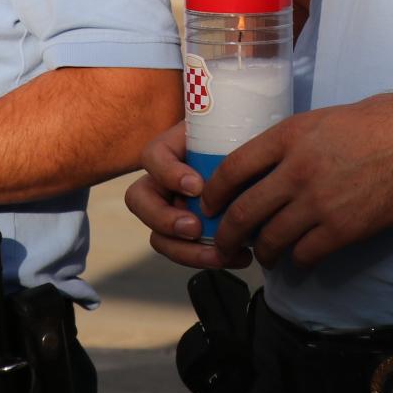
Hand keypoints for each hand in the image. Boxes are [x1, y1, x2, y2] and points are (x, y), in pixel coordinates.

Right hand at [121, 121, 251, 270]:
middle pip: (139, 201)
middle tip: (194, 228)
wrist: (254, 151)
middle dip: (164, 220)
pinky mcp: (189, 234)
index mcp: (171, 150)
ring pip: (159, 237)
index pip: (153, 157)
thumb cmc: (241, 141)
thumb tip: (245, 154)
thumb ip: (230, 142)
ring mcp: (173, 209)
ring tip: (223, 255)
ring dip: (187, 252)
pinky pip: (186, 253)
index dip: (169, 174)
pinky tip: (241, 257)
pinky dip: (210, 259)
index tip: (197, 187)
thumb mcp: (232, 134)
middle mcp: (163, 182)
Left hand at [206, 95, 392, 268]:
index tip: (210, 204)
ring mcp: (317, 203)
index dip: (215, 192)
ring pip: (271, 240)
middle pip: (244, 212)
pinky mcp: (341, 230)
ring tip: (263, 256)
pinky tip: (299, 259)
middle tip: (224, 243)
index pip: (232, 168)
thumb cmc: (376, 123)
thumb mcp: (321, 119)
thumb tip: (269, 164)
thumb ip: (291, 143)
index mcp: (287, 137)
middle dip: (228, 234)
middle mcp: (295, 171)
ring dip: (262, 253)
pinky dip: (297, 261)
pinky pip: (305, 255)